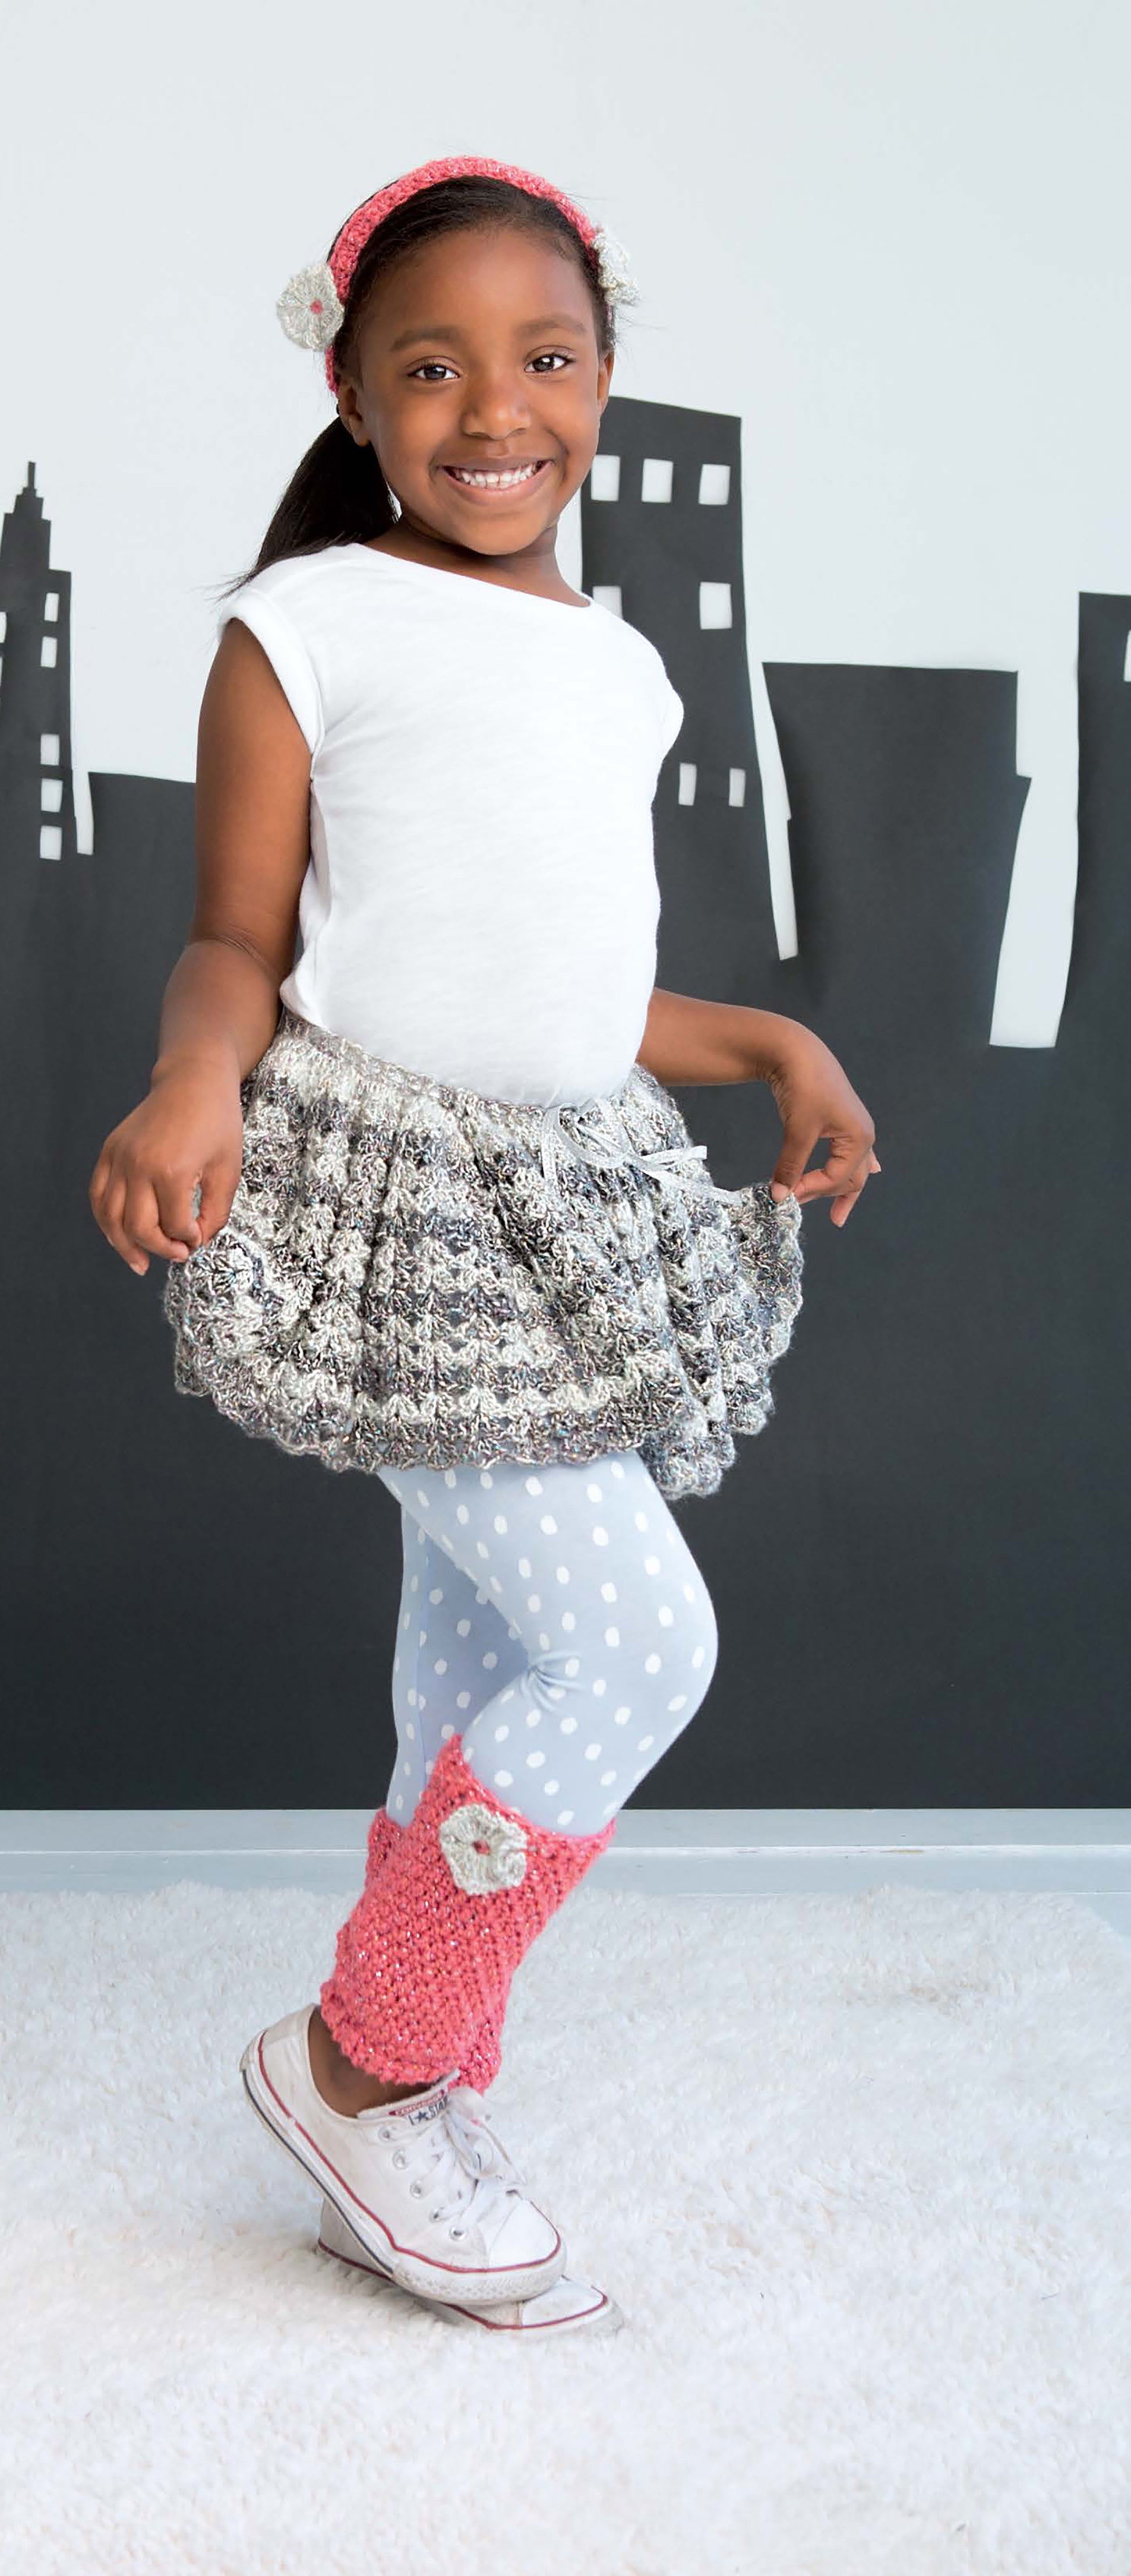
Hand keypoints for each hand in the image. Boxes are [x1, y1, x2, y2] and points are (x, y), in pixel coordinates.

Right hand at [89, 1060, 243, 1275]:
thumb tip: (197, 1240)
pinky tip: (118, 1236)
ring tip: (140, 1263)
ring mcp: (120, 1158)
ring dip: (125, 1245)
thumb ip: (215, 1212)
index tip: (198, 1239)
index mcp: (172, 1171)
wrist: (192, 1081)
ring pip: (111, 1217)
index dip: (188, 1240)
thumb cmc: (216, 1122)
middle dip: (160, 1248)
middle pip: (139, 1227)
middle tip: (178, 1253)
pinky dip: (105, 1220)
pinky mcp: (110, 1151)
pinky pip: (98, 1195)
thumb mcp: (228, 1170)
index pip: (174, 1226)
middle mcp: (139, 1166)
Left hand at [762, 1029, 879, 1226]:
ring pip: (852, 1166)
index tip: (786, 1197)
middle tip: (816, 1213)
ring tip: (840, 1210)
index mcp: (859, 1137)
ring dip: (842, 1186)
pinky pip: (853, 1150)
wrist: (796, 1050)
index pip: (837, 1178)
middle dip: (830, 1195)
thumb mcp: (797, 1131)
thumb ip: (790, 1166)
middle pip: (850, 1177)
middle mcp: (863, 1133)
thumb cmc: (803, 1087)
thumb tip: (779, 1196)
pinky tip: (871, 1169)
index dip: (812, 1190)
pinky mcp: (841, 1117)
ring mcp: (854, 1125)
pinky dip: (854, 1164)